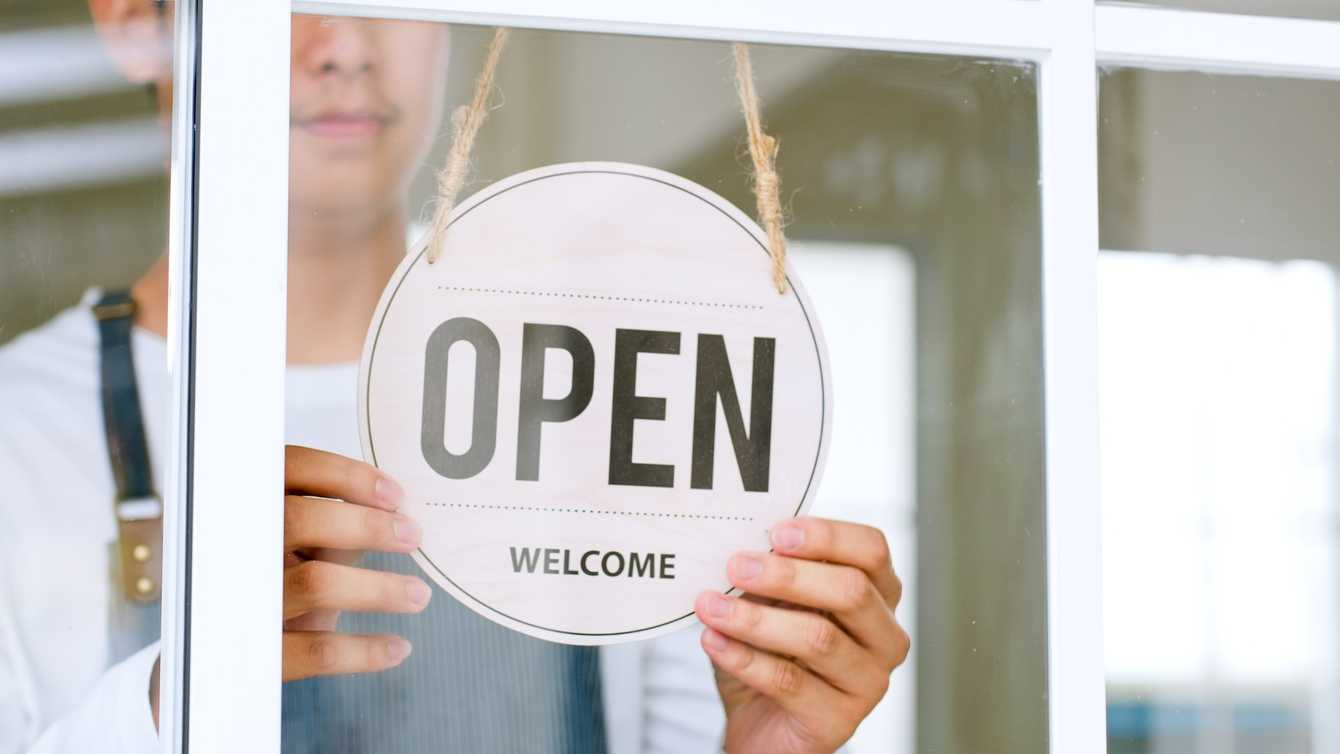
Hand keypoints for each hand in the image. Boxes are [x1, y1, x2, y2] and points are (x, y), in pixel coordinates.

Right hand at [148, 447, 427, 726]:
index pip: (289, 468)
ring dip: (379, 588)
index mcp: (238, 507)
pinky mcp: (252, 655)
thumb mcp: (283, 543)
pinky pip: (316, 650)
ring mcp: (237, 601)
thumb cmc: (263, 583)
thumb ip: (325, 522)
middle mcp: (230, 548)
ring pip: (315, 582)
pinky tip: (397, 647)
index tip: (394, 495)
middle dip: (367, 525)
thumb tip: (393, 514)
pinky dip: (365, 650)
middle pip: (298, 518)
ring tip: (418, 594)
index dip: (347, 476)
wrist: (201, 660)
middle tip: (412, 536)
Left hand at [694, 517, 909, 753]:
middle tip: (736, 566)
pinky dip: (743, 658)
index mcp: (879, 596)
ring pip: (818, 638)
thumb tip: (747, 551)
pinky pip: (789, 682)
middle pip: (851, 591)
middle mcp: (886, 637)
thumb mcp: (773, 605)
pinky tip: (713, 641)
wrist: (762, 725)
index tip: (777, 533)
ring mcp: (869, 683)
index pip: (872, 551)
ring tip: (711, 606)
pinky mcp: (839, 721)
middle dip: (787, 575)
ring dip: (755, 619)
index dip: (828, 536)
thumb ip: (773, 577)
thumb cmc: (774, 655)